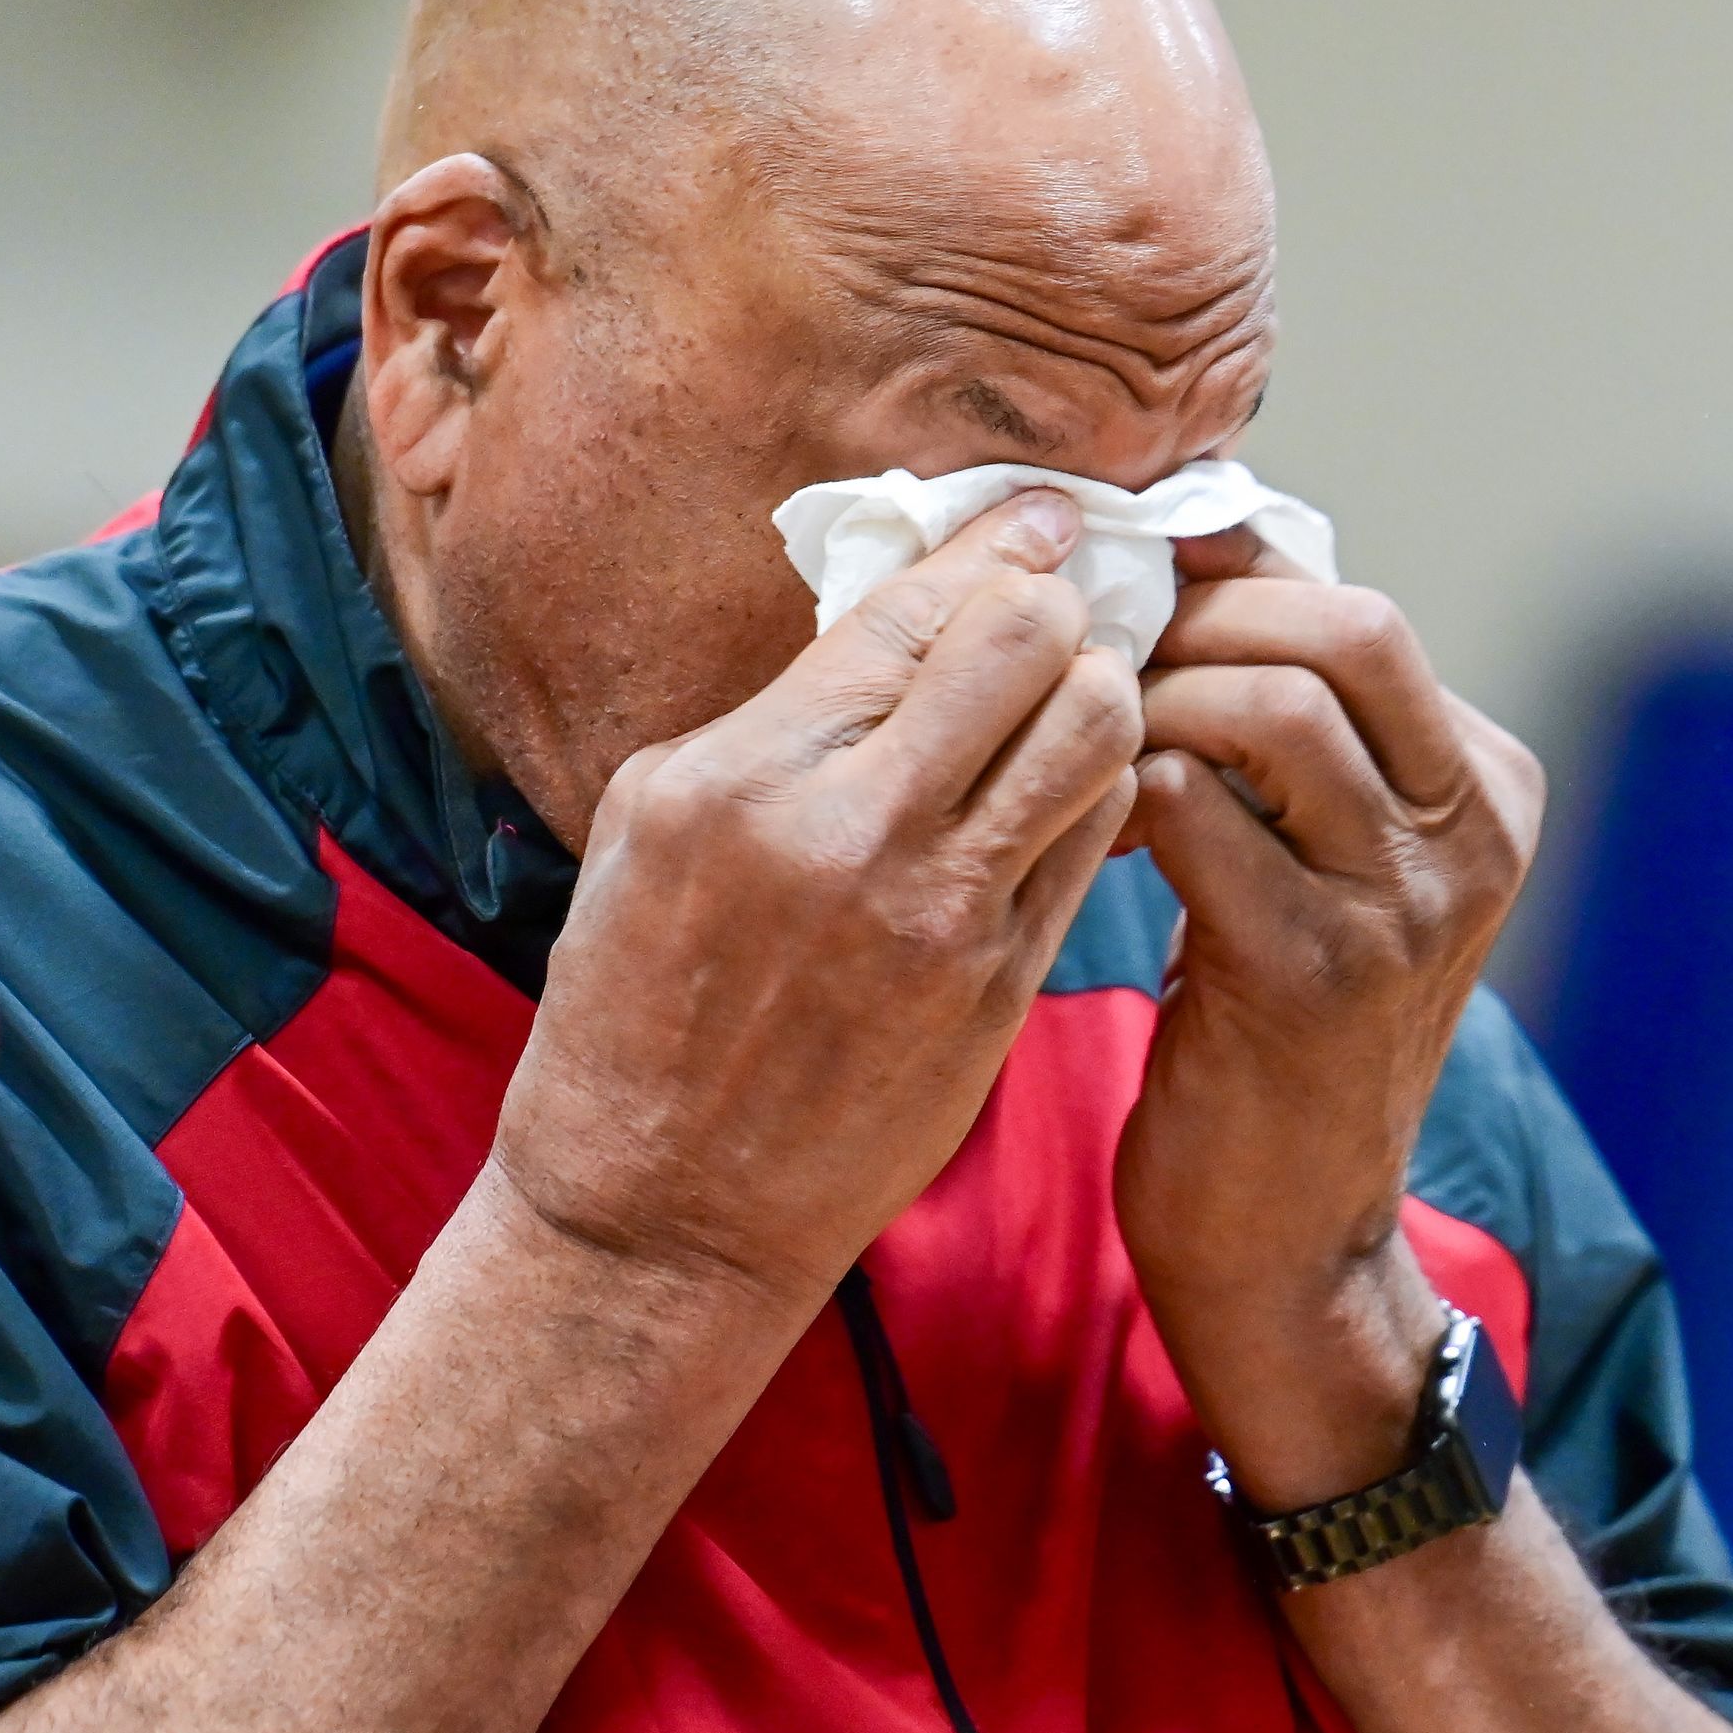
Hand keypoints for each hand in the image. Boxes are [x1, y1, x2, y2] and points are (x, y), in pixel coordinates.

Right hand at [488, 491, 1140, 1315]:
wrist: (660, 1215)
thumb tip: (897, 622)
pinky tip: (1067, 792)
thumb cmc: (634, 1015)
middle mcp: (853, 835)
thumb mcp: (657, 829)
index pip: (913, 610)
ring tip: (1075, 701)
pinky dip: (1096, 794)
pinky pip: (1091, 843)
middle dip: (1057, 611)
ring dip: (1098, 696)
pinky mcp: (999, 991)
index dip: (998, 545)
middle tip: (1059, 615)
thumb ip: (779, 719)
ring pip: (1094, 735)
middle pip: (1029, 646)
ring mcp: (940, 918)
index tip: (1041, 517)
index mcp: (744, 777)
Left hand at [1114, 538, 1544, 1509]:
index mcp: (1487, 791)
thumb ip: (1297, 743)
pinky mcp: (1315, 971)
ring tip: (1083, 749)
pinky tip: (1082, 830)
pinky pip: (1194, 807)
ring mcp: (1408, 905)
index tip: (1128, 592)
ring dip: (1146, 702)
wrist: (1288, 1244)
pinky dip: (1118, 791)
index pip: (1360, 610)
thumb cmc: (1274, 1039)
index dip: (1230, 580)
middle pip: (1340, 629)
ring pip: (1267, 704)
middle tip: (1090, 660)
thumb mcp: (1328, 871)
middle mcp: (1474, 837)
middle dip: (1194, 621)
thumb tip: (1190, 574)